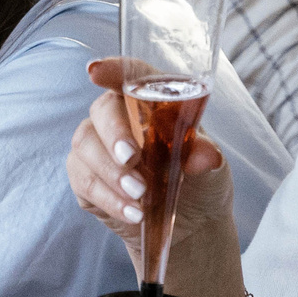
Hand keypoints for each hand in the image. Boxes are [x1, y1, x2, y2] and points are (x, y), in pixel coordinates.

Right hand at [66, 58, 238, 275]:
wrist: (189, 226)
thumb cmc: (200, 184)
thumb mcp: (213, 171)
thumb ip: (206, 158)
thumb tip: (204, 156)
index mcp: (153, 105)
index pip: (132, 77)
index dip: (113, 70)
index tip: (96, 72)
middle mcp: (121, 119)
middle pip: (103, 110)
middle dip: (114, 133)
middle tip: (132, 159)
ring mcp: (98, 147)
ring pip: (85, 145)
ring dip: (111, 172)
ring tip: (140, 196)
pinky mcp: (85, 177)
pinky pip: (84, 180)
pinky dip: (108, 198)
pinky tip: (132, 213)